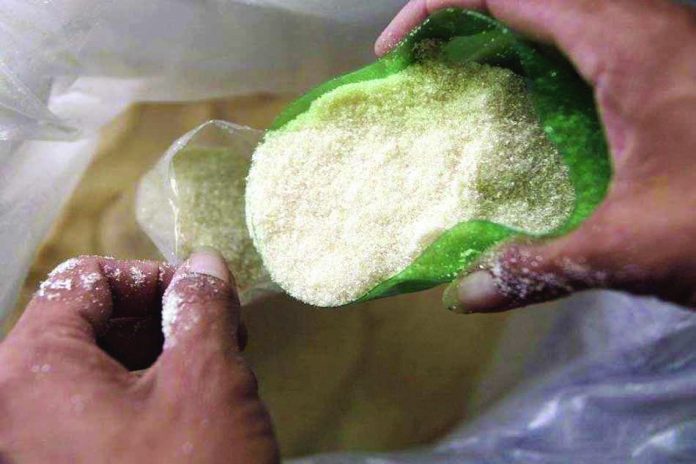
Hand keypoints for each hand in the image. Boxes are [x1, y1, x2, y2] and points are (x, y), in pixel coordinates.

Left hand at [0, 252, 278, 462]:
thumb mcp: (207, 379)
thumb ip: (201, 306)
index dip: (151, 276)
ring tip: (214, 381)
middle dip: (161, 320)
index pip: (84, 279)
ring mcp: (32, 443)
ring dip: (161, 358)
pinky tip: (193, 415)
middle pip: (88, 322)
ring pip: (98, 365)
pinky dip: (148, 396)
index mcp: (28, 370)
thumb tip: (202, 264)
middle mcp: (13, 405)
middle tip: (219, 339)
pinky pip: (98, 409)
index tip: (204, 300)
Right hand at [377, 0, 695, 312]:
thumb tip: (463, 296)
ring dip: (502, 38)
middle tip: (424, 72)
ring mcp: (664, 39)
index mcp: (626, 42)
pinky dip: (541, 61)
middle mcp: (644, 22)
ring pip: (561, 15)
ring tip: (462, 88)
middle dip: (462, 22)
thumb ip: (540, 267)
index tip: (396, 55)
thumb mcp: (633, 247)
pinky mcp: (674, 65)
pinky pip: (588, 41)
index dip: (435, 10)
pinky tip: (529, 113)